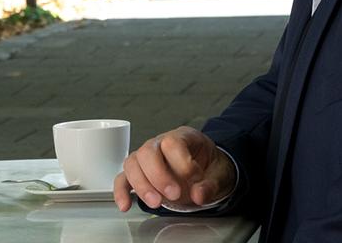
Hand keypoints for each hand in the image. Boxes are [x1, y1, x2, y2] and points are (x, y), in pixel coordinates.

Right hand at [113, 126, 235, 211]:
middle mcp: (160, 144)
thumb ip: (211, 184)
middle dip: (158, 175)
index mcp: (183, 137)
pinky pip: (123, 179)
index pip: (172, 142)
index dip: (181, 160)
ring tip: (156, 203)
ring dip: (142, 185)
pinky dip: (122, 192)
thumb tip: (199, 194)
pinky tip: (126, 205)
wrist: (205, 172)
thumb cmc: (210, 167)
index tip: (194, 177)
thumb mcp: (220, 174)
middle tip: (174, 194)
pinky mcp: (139, 174)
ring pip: (132, 164)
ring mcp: (147, 158)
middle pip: (147, 151)